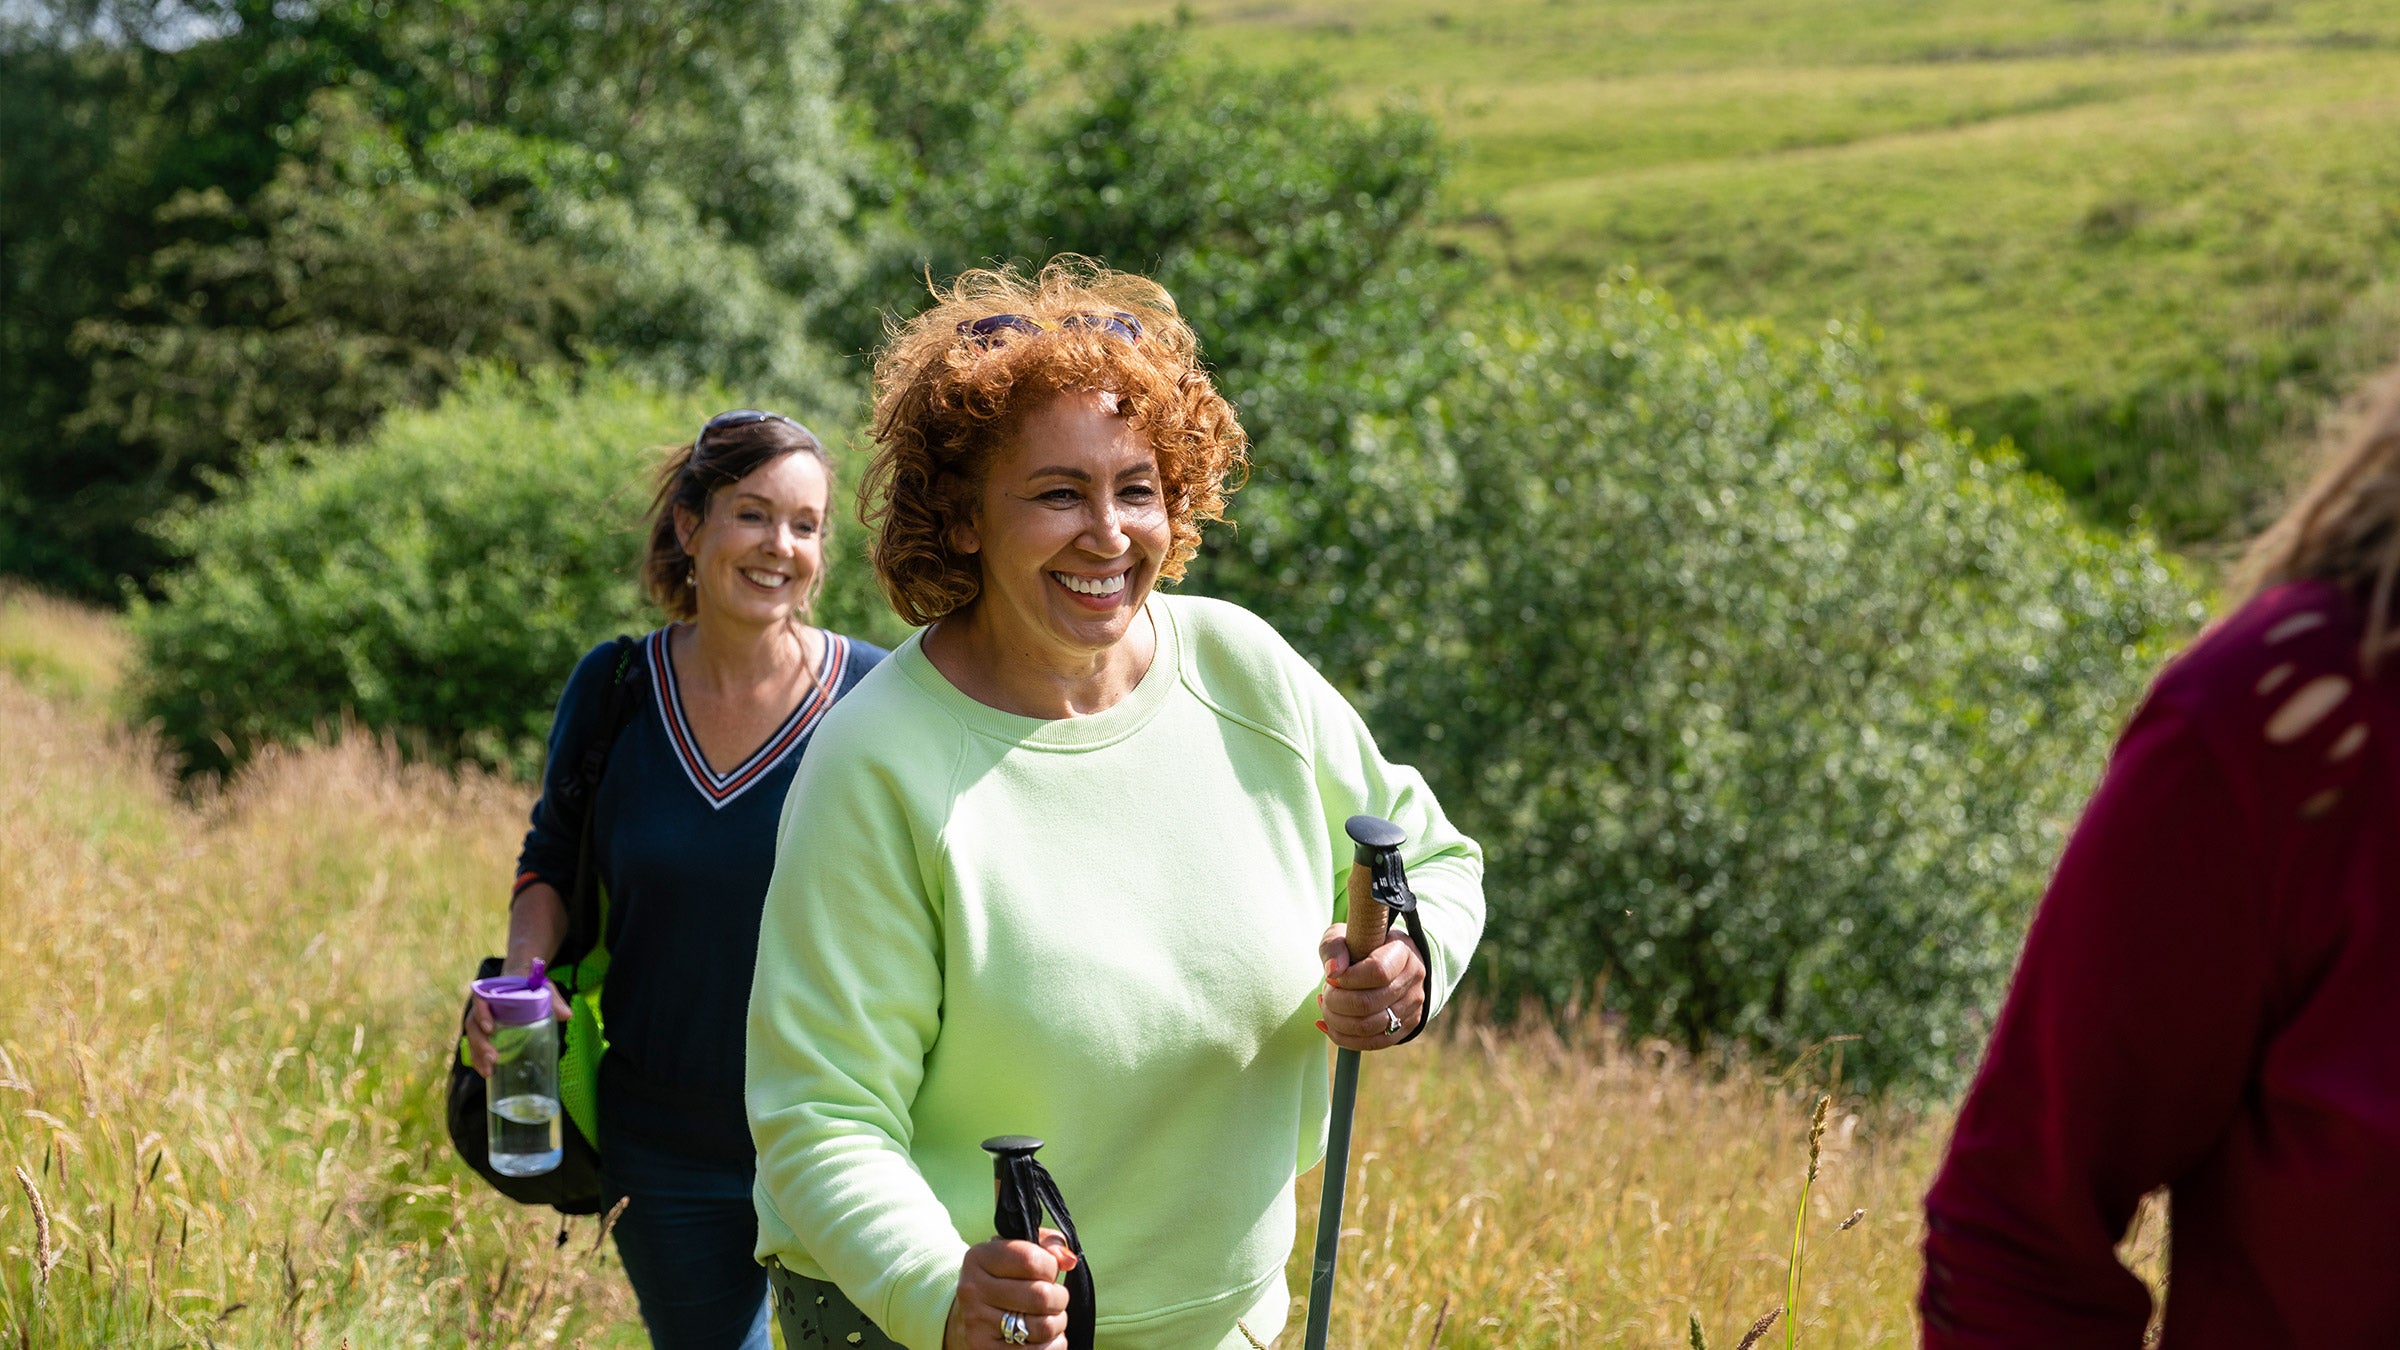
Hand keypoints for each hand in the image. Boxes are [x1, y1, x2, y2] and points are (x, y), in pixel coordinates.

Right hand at [461, 973, 569, 1077]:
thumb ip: (553, 1000)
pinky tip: (487, 1072)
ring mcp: (481, 1020)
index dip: (482, 1013)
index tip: (490, 1027)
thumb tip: (567, 1016)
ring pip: (472, 1038)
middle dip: (480, 1043)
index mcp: (493, 991)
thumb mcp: (542, 988)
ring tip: (489, 1072)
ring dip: (478, 1056)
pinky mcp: (484, 1032)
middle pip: (473, 1024)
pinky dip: (479, 1059)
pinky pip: (475, 1046)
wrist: (519, 982)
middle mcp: (482, 1006)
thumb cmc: (530, 986)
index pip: (480, 999)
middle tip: (492, 1058)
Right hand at [944, 1231, 1078, 1348]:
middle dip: (1059, 1297)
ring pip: (1043, 1326)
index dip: (1051, 1266)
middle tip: (1054, 1298)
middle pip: (1041, 1296)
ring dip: (1057, 1322)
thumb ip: (1046, 1245)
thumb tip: (1068, 1260)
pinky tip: (1044, 1337)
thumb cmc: (1003, 1279)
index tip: (1048, 1271)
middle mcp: (972, 1290)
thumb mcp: (1016, 1253)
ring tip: (1048, 1316)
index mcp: (979, 1257)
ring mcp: (977, 1323)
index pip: (1031, 1259)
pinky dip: (1053, 1344)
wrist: (969, 1315)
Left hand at [1317, 926, 1426, 1051]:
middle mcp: (1413, 981)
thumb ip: (1334, 947)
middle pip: (1369, 1003)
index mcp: (1403, 952)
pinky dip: (1343, 1038)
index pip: (1377, 972)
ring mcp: (1413, 1007)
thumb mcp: (1344, 935)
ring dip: (1337, 1021)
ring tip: (1326, 1007)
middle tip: (1325, 994)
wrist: (1389, 963)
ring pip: (1368, 1027)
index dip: (1348, 979)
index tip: (1331, 977)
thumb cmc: (1361, 946)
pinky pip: (1372, 1043)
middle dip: (1336, 1002)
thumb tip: (1332, 971)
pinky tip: (1328, 1025)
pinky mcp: (1406, 1028)